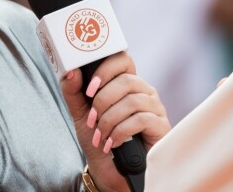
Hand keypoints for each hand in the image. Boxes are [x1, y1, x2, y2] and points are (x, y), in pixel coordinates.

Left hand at [61, 52, 169, 191]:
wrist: (111, 172)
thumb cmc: (98, 138)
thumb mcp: (81, 113)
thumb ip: (73, 91)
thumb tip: (71, 70)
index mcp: (125, 82)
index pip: (122, 59)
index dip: (105, 69)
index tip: (89, 89)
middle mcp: (143, 90)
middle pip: (126, 80)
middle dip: (103, 101)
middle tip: (91, 119)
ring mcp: (155, 107)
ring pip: (132, 101)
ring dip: (110, 119)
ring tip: (100, 135)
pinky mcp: (161, 126)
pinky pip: (141, 119)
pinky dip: (121, 131)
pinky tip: (112, 143)